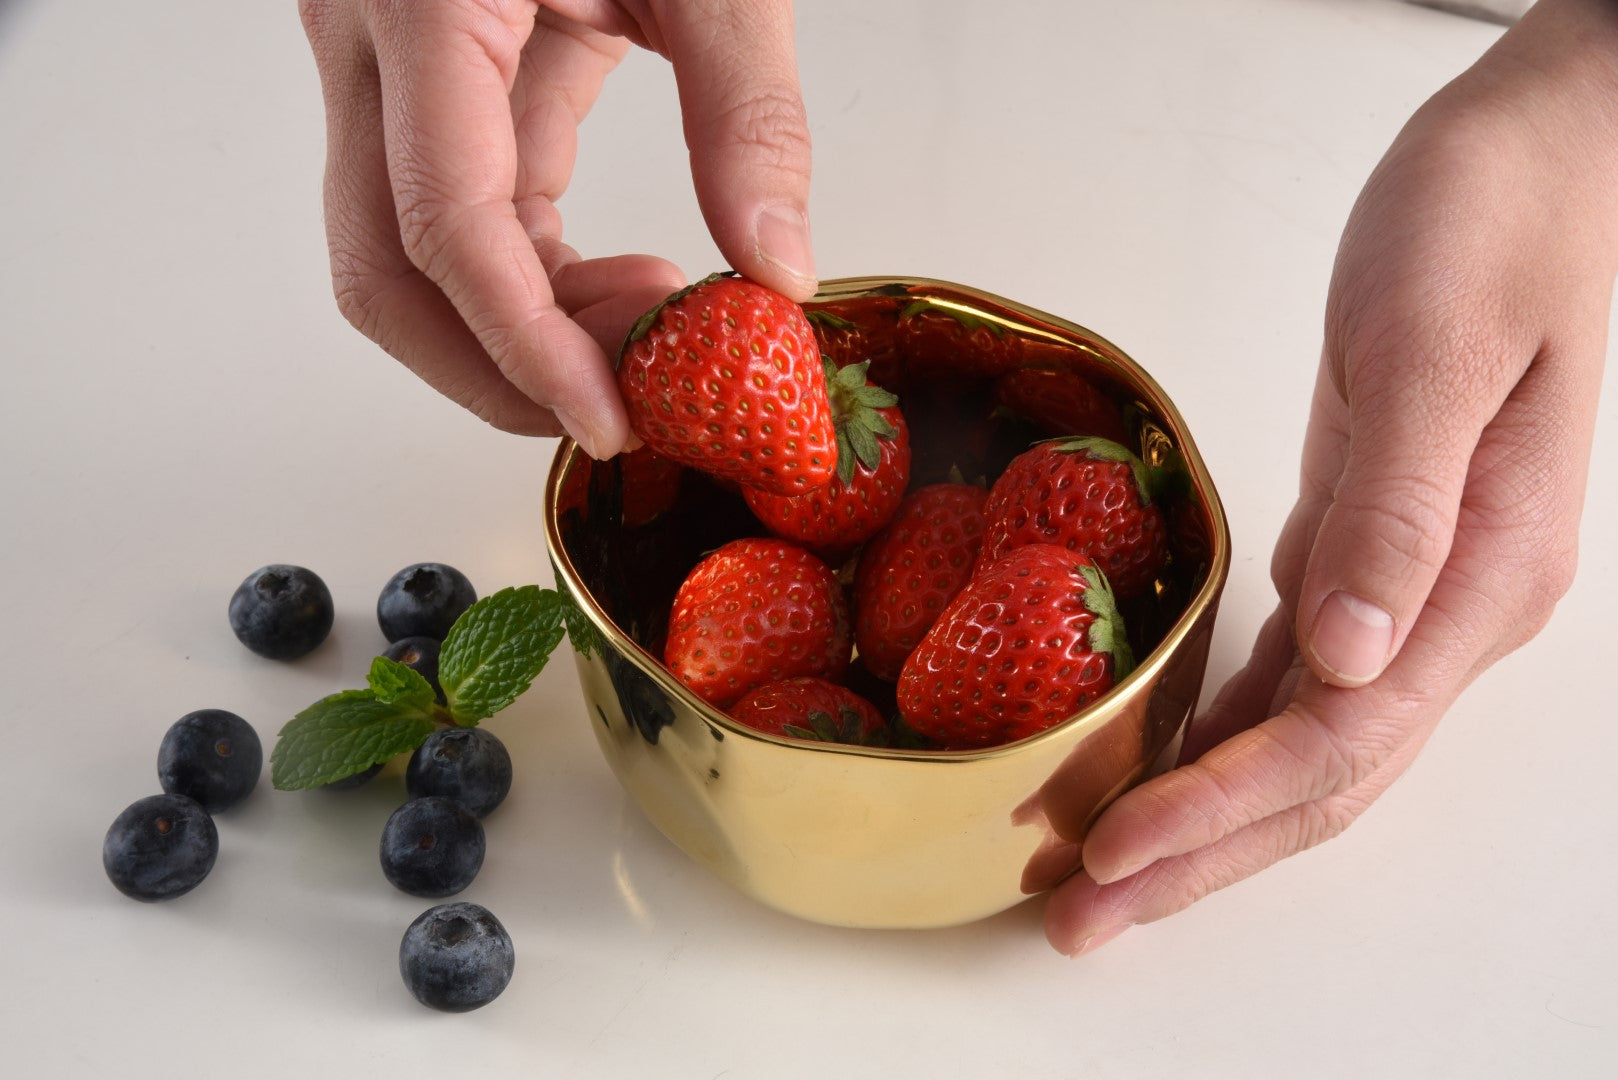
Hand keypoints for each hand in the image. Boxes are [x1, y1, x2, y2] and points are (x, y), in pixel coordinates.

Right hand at [299, 0, 815, 454]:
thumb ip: (752, 109)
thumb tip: (776, 267)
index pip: (446, 223)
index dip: (522, 346)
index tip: (607, 418)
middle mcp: (371, 41)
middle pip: (386, 271)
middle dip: (499, 370)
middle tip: (625, 407)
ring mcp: (386, 63)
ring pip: (409, 256)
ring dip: (522, 330)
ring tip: (651, 333)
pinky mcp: (433, 78)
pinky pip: (463, 209)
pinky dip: (541, 274)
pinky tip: (634, 280)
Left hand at [1039, 0, 1617, 954]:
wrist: (1535, 160)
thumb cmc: (1489, 226)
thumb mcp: (1436, 349)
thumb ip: (1400, 508)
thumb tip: (1349, 657)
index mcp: (1483, 577)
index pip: (1339, 740)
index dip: (1222, 806)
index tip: (1115, 850)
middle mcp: (1454, 609)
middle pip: (1319, 779)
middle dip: (1200, 856)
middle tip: (1082, 921)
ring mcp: (1418, 589)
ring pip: (1304, 744)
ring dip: (1204, 815)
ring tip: (1101, 875)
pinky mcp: (1373, 549)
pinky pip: (1296, 679)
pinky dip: (1225, 735)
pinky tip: (1164, 764)